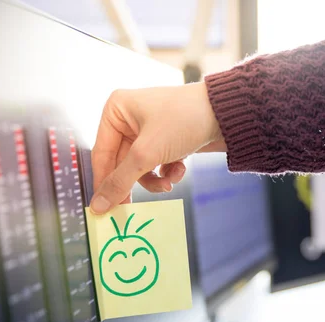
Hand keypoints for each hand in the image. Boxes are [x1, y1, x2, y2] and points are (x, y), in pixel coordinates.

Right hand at [89, 82, 224, 213]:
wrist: (227, 115)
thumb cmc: (183, 121)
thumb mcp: (147, 153)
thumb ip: (120, 181)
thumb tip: (97, 206)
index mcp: (116, 110)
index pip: (102, 154)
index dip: (103, 183)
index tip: (103, 209)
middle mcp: (130, 118)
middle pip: (122, 163)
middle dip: (136, 182)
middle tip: (133, 208)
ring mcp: (150, 130)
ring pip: (141, 167)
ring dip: (154, 179)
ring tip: (169, 183)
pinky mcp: (168, 140)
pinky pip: (158, 164)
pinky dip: (168, 171)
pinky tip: (180, 169)